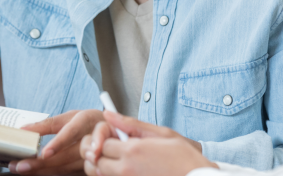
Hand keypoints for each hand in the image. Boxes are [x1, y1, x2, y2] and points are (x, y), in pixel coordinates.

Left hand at [8, 109, 103, 174]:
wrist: (110, 130)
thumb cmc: (86, 122)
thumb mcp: (69, 117)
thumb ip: (47, 124)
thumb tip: (22, 130)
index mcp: (86, 120)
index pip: (72, 132)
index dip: (59, 143)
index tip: (44, 153)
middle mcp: (93, 138)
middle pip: (68, 154)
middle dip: (43, 163)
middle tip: (21, 166)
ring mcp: (96, 156)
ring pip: (69, 168)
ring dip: (46, 170)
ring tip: (25, 170)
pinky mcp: (94, 168)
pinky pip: (73, 174)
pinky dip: (56, 174)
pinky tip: (40, 173)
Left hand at [80, 112, 214, 175]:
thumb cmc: (184, 157)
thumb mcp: (161, 133)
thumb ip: (131, 124)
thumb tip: (108, 113)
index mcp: (133, 151)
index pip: (102, 143)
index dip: (107, 138)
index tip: (117, 138)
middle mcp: (127, 170)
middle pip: (98, 162)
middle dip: (102, 154)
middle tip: (116, 150)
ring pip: (103, 175)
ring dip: (106, 167)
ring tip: (122, 161)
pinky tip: (131, 171)